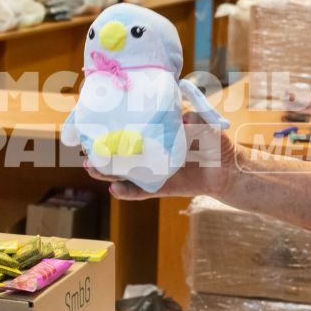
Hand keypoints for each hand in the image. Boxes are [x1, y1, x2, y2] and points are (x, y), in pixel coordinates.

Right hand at [83, 112, 236, 200]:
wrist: (228, 169)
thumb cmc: (214, 142)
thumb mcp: (204, 124)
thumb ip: (193, 118)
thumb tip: (181, 118)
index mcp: (156, 134)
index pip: (130, 129)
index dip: (110, 127)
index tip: (90, 123)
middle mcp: (150, 152)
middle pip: (119, 152)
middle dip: (100, 152)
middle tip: (83, 150)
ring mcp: (153, 170)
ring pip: (124, 172)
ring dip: (107, 171)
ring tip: (91, 168)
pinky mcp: (161, 187)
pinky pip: (141, 191)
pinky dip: (128, 192)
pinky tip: (114, 189)